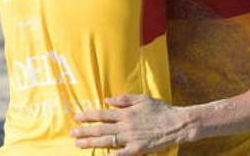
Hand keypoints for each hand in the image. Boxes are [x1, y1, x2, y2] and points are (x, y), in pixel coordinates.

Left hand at [72, 94, 192, 155]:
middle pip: (100, 129)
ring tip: (78, 144)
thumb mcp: (144, 99)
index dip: (88, 116)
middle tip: (72, 133)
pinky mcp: (136, 149)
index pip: (102, 114)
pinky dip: (109, 155)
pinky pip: (119, 154)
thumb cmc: (162, 110)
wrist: (177, 124)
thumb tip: (107, 100)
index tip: (77, 117)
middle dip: (84, 131)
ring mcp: (130, 138)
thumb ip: (125, 99)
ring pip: (105, 141)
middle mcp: (125, 126)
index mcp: (126, 113)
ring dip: (90, 143)